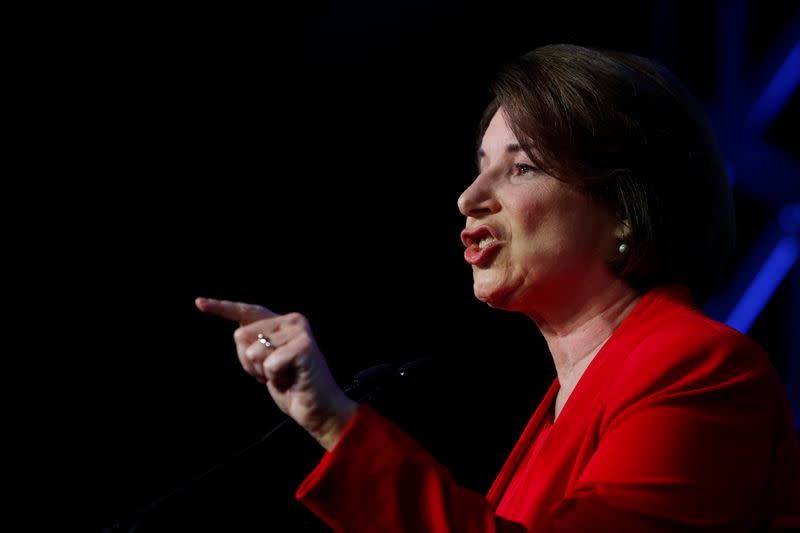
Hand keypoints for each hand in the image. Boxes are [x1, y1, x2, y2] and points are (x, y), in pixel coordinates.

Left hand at [195, 297, 357, 450]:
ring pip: (253, 351)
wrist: (319, 409)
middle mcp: (292, 320)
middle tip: (273, 374)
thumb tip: (239, 332)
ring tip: (284, 376)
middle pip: (241, 336)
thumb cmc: (292, 387)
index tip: (199, 303)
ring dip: (263, 372)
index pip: (247, 311)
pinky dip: (275, 378)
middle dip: (249, 363)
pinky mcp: (304, 346)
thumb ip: (255, 344)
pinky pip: (269, 364)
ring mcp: (299, 331)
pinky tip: (291, 379)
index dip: (221, 308)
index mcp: (282, 322)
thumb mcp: (266, 363)